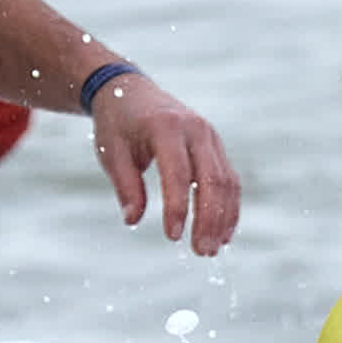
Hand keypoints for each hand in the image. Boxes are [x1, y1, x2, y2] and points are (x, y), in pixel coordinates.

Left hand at [87, 74, 239, 254]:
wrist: (131, 90)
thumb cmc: (118, 125)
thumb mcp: (112, 153)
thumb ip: (125, 186)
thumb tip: (133, 220)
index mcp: (166, 128)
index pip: (177, 173)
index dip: (177, 207)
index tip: (173, 236)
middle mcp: (195, 129)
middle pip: (212, 179)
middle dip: (209, 219)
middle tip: (201, 252)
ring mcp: (210, 137)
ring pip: (227, 181)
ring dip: (222, 218)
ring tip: (210, 249)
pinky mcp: (215, 146)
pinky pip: (229, 179)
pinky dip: (229, 207)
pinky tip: (223, 234)